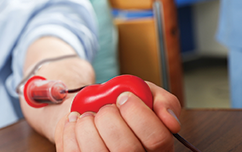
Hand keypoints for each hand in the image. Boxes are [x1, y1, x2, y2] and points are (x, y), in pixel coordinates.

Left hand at [54, 82, 180, 151]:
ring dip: (88, 125)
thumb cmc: (121, 104)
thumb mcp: (147, 95)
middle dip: (109, 117)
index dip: (138, 113)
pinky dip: (71, 131)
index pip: (157, 138)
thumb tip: (169, 119)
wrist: (92, 108)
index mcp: (157, 147)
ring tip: (88, 115)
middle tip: (105, 107)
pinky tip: (75, 122)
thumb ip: (163, 101)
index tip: (123, 97)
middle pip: (127, 147)